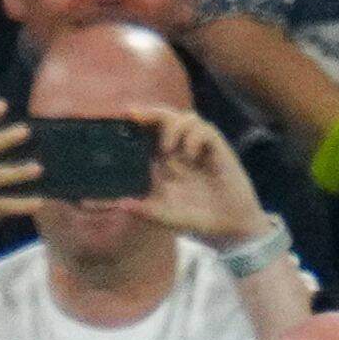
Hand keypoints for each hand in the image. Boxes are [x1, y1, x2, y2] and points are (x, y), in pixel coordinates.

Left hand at [121, 104, 266, 248]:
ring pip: (186, 118)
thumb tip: (111, 204)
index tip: (122, 117)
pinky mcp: (219, 151)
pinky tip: (190, 154)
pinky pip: (207, 131)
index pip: (148, 130)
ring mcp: (199, 148)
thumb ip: (140, 209)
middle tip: (134, 115)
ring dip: (173, 125)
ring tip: (166, 148)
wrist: (228, 227)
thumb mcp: (161, 214)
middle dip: (150, 112)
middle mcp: (180, 149)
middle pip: (165, 117)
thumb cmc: (193, 217)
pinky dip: (195, 137)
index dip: (136, 121)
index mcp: (163, 159)